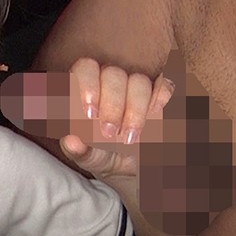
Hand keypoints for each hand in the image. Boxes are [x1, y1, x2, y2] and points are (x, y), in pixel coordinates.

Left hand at [60, 57, 174, 177]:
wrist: (128, 167)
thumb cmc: (100, 153)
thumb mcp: (88, 157)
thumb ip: (78, 150)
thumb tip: (70, 141)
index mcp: (85, 87)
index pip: (85, 68)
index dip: (87, 85)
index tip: (90, 114)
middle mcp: (110, 81)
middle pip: (113, 74)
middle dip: (113, 105)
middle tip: (110, 133)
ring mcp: (135, 87)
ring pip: (139, 81)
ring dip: (136, 109)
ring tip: (130, 137)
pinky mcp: (158, 96)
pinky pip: (164, 84)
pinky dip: (161, 95)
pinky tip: (155, 112)